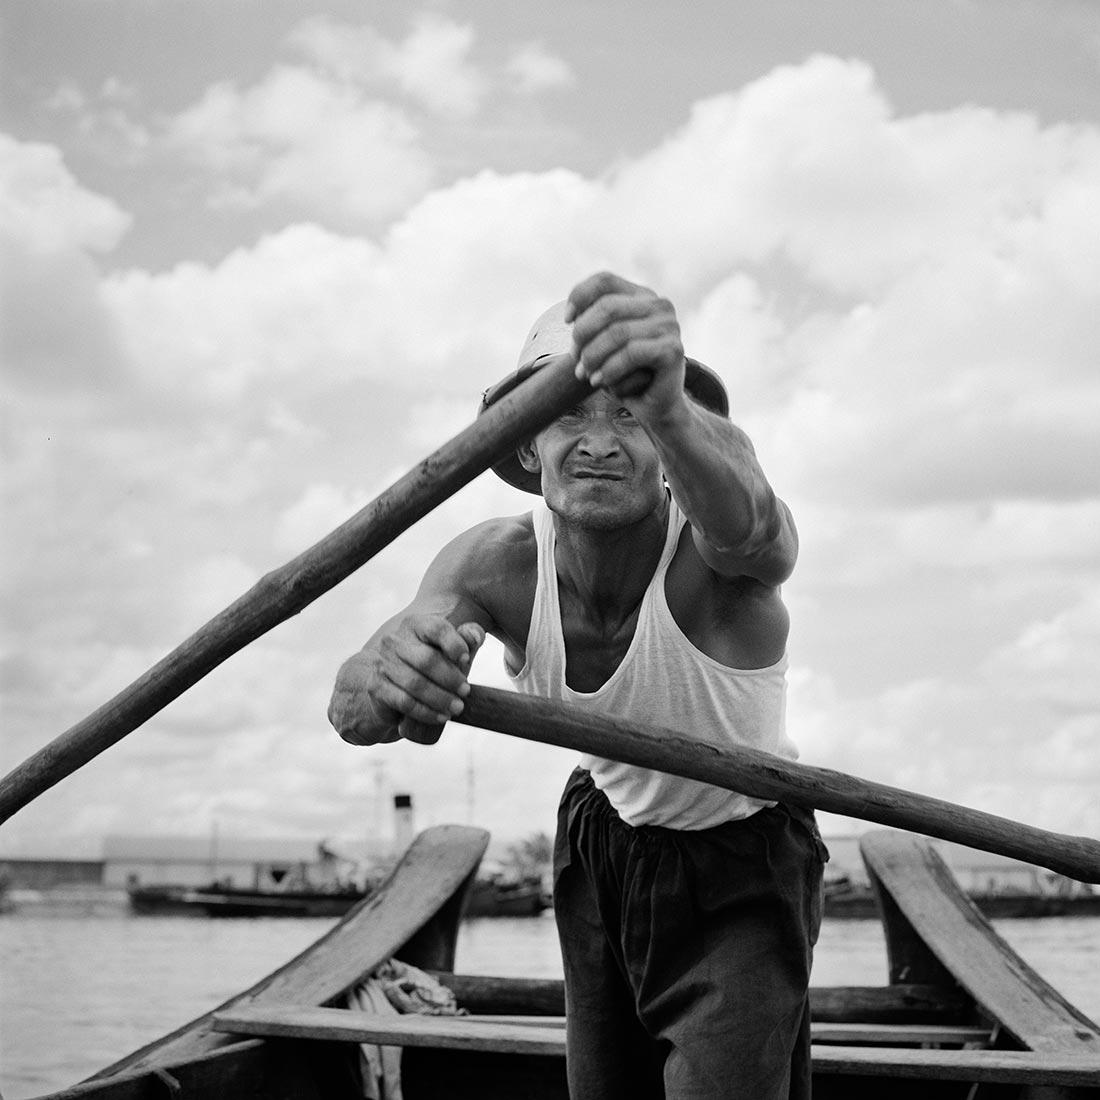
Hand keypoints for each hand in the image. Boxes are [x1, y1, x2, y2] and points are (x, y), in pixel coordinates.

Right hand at [330, 618, 484, 745]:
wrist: (389, 686)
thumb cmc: (428, 665)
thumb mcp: (448, 650)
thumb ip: (467, 638)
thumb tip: (476, 637)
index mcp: (414, 625)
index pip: (436, 628)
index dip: (454, 643)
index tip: (467, 659)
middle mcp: (394, 641)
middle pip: (427, 659)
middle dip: (450, 677)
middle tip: (466, 691)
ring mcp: (383, 664)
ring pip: (416, 683)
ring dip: (440, 698)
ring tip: (457, 708)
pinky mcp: (377, 687)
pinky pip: (404, 701)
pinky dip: (426, 711)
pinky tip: (440, 717)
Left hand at [566, 272, 685, 418]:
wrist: (654, 406)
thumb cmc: (624, 373)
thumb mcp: (601, 344)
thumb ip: (590, 324)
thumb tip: (571, 316)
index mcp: (641, 296)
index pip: (605, 281)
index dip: (579, 296)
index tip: (566, 321)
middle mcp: (659, 305)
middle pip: (608, 306)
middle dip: (583, 334)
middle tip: (575, 360)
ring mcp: (669, 326)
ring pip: (617, 332)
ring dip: (593, 356)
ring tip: (584, 374)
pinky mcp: (673, 349)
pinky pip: (632, 353)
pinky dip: (609, 369)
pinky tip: (599, 381)